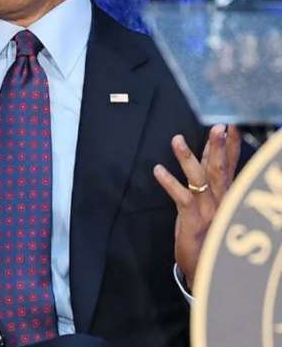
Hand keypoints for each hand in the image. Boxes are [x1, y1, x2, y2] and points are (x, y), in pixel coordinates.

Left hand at [153, 124, 240, 287]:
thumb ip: (210, 176)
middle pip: (220, 168)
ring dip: (188, 158)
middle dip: (219, 147)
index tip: (232, 123)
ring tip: (176, 139)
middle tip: (218, 126)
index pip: (231, 164)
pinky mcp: (193, 219)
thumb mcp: (211, 200)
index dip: (232, 144)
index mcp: (226, 193)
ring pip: (200, 179)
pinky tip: (157, 170)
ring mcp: (209, 209)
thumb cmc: (207, 229)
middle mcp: (222, 199)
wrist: (206, 266)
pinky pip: (181, 197)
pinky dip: (169, 182)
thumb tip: (211, 150)